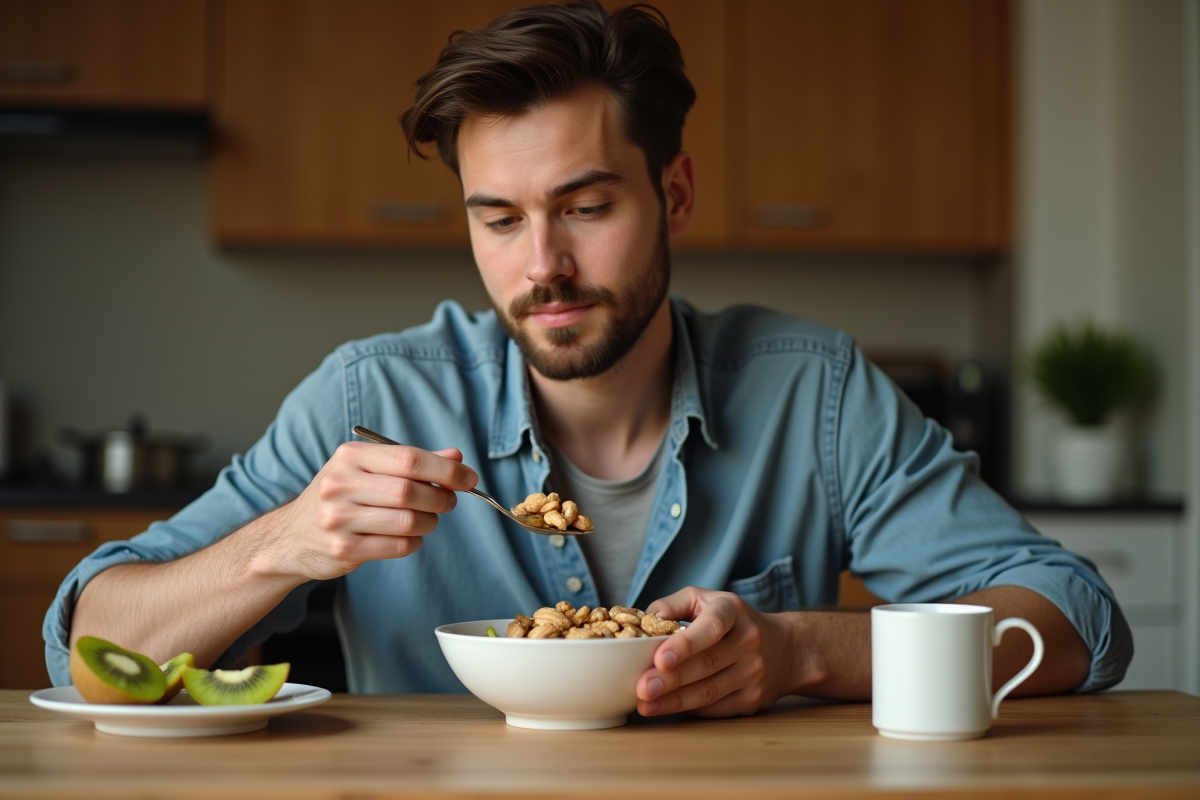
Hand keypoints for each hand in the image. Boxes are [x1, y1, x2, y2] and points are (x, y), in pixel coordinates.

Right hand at [263, 441, 477, 581]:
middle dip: (440, 499)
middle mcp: (340, 484)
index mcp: (350, 457)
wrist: (290, 538)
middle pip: (411, 491)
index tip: (468, 478)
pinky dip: (413, 542)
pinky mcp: (344, 549)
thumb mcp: (368, 470)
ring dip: (429, 523)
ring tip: (426, 520)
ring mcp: (339, 518)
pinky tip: (407, 536)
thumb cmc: (340, 498)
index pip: (410, 459)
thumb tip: (456, 457)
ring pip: (408, 521)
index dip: (446, 470)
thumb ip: (412, 463)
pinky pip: (398, 546)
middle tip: (448, 502)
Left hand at [635, 586, 791, 717]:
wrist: (785, 649)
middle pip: (707, 664)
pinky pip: (716, 707)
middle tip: (643, 688)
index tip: (660, 658)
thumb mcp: (706, 600)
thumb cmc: (732, 622)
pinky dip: (689, 709)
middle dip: (671, 679)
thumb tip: (648, 620)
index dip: (686, 644)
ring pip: (710, 691)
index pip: (711, 627)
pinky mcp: (754, 699)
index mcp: (733, 610)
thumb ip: (674, 604)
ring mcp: (754, 672)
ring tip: (646, 704)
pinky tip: (667, 708)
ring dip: (675, 701)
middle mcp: (749, 640)